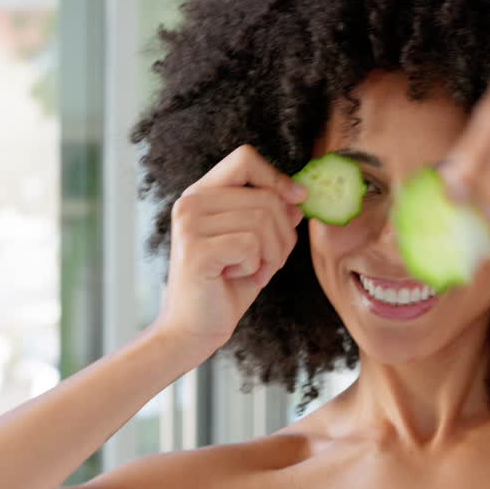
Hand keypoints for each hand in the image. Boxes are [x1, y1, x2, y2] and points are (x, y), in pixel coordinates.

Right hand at [150, 144, 306, 355]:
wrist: (195, 329)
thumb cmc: (226, 286)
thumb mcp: (257, 246)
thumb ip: (273, 217)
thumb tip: (298, 197)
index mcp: (202, 194)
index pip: (245, 159)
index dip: (277, 177)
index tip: (298, 199)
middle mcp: (191, 202)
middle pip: (266, 197)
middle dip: (283, 235)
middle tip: (268, 262)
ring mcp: (190, 223)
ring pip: (263, 221)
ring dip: (271, 254)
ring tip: (252, 271)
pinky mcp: (196, 248)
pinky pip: (251, 244)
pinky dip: (256, 266)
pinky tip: (235, 277)